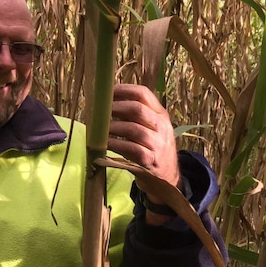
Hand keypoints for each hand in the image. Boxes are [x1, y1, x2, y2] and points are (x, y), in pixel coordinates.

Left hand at [107, 84, 180, 203]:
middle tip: (99, 111)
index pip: (143, 94)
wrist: (167, 176)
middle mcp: (162, 126)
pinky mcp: (150, 161)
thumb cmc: (152, 147)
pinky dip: (115, 145)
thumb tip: (105, 102)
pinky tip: (105, 143)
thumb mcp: (150, 128)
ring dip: (112, 127)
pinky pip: (131, 149)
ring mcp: (158, 144)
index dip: (123, 90)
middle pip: (138, 109)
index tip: (106, 92)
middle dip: (115, 108)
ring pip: (133, 129)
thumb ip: (135, 115)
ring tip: (98, 128)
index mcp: (161, 114)